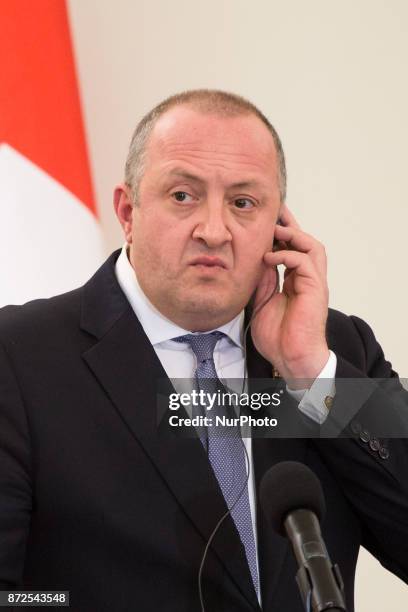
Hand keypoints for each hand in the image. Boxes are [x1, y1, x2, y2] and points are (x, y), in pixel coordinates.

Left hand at [250, 204, 329, 388]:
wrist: (290, 358)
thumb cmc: (278, 337)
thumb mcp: (262, 302)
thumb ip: (263, 281)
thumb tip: (257, 260)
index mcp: (296, 283)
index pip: (292, 251)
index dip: (282, 235)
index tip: (267, 221)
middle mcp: (308, 280)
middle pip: (306, 243)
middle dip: (291, 226)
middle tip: (274, 213)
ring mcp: (314, 284)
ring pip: (313, 247)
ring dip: (294, 236)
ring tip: (275, 230)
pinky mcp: (316, 290)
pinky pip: (306, 262)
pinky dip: (288, 255)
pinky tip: (270, 257)